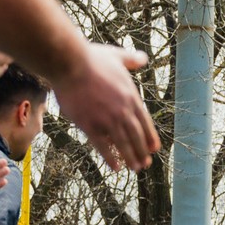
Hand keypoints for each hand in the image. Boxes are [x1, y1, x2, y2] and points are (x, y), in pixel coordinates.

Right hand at [52, 43, 160, 170]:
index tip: (154, 148)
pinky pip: (103, 147)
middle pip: (137, 136)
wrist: (71, 64)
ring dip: (131, 158)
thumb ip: (131, 59)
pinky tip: (116, 168)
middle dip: (142, 151)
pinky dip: (111, 158)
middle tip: (145, 163)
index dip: (150, 137)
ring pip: (123, 144)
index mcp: (131, 96)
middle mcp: (123, 111)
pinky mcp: (90, 125)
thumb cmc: (92, 58)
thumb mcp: (117, 56)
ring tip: (135, 168)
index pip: (145, 121)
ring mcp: (107, 119)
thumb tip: (143, 58)